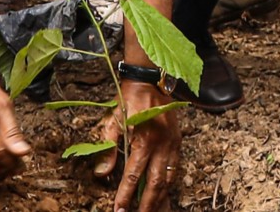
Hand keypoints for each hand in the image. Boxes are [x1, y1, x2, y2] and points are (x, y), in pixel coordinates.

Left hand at [92, 80, 181, 211]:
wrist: (150, 81)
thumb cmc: (129, 100)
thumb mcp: (113, 120)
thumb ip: (108, 147)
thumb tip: (101, 173)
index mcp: (143, 139)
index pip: (134, 175)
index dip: (126, 195)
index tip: (119, 209)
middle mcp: (161, 145)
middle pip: (154, 183)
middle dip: (145, 204)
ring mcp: (172, 145)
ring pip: (168, 179)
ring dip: (159, 199)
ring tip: (151, 211)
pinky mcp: (177, 142)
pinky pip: (175, 170)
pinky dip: (169, 185)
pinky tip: (163, 196)